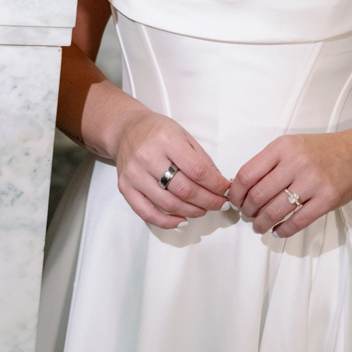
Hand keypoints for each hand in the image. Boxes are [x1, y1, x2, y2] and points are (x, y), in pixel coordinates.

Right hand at [114, 109, 230, 229]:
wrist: (126, 129)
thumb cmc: (156, 131)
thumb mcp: (183, 135)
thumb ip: (201, 159)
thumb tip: (219, 183)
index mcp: (167, 140)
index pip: (197, 170)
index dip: (215, 185)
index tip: (225, 190)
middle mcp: (148, 157)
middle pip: (184, 189)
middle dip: (208, 201)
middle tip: (219, 203)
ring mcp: (135, 175)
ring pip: (169, 203)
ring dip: (192, 211)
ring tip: (204, 210)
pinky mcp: (125, 187)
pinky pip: (146, 213)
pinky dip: (166, 222)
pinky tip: (181, 220)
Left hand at [228, 129, 351, 237]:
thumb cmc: (320, 151)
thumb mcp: (291, 146)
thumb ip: (267, 163)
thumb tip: (240, 187)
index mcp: (282, 147)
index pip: (247, 174)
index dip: (236, 193)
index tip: (235, 201)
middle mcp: (296, 162)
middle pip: (258, 196)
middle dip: (248, 211)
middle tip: (248, 215)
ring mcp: (313, 181)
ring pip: (275, 211)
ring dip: (262, 224)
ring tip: (259, 226)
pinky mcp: (326, 199)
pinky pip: (297, 221)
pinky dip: (283, 231)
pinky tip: (278, 231)